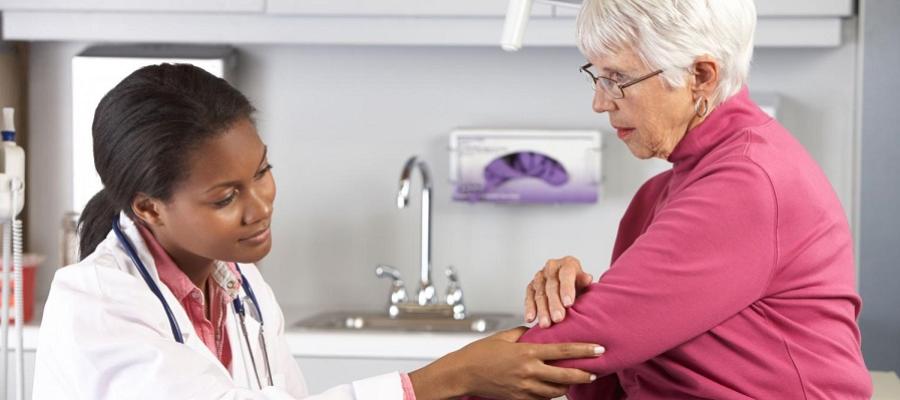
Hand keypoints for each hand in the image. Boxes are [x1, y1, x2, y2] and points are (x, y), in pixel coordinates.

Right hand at [409, 327, 602, 399]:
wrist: (463, 374)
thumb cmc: (480, 353)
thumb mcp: (504, 337)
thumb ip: (524, 334)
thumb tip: (539, 331)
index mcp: (527, 353)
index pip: (562, 350)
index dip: (583, 350)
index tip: (598, 348)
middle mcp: (529, 372)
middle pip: (565, 375)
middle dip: (583, 373)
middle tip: (595, 371)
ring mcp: (525, 388)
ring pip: (556, 389)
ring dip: (568, 385)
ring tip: (578, 379)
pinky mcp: (520, 398)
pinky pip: (543, 398)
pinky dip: (552, 392)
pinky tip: (557, 388)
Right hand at [525, 256, 593, 327]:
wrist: (569, 284)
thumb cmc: (579, 284)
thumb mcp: (584, 281)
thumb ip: (584, 281)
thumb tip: (587, 279)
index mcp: (568, 264)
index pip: (566, 275)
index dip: (567, 289)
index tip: (568, 303)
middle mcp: (552, 267)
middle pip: (552, 286)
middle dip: (554, 304)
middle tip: (558, 318)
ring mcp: (540, 276)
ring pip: (540, 294)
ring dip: (542, 310)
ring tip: (545, 324)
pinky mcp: (531, 286)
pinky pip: (529, 297)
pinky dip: (529, 309)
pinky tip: (530, 319)